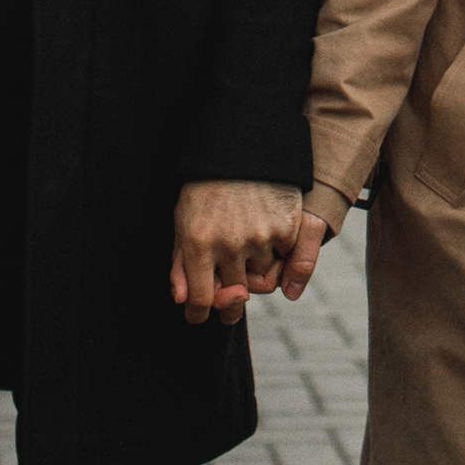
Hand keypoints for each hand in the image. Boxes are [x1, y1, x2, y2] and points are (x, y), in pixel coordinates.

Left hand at [171, 181, 325, 324]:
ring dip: (253, 271)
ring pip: (260, 278)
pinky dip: (276, 255)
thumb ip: (180, 263)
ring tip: (246, 246)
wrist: (241, 147)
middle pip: (234, 294)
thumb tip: (182, 301)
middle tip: (230, 300)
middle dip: (230, 301)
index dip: (199, 314)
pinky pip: (283, 261)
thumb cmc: (205, 187)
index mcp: (198, 241)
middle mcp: (229, 243)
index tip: (198, 317)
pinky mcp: (284, 228)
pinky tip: (266, 237)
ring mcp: (259, 236)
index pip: (201, 298)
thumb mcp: (183, 220)